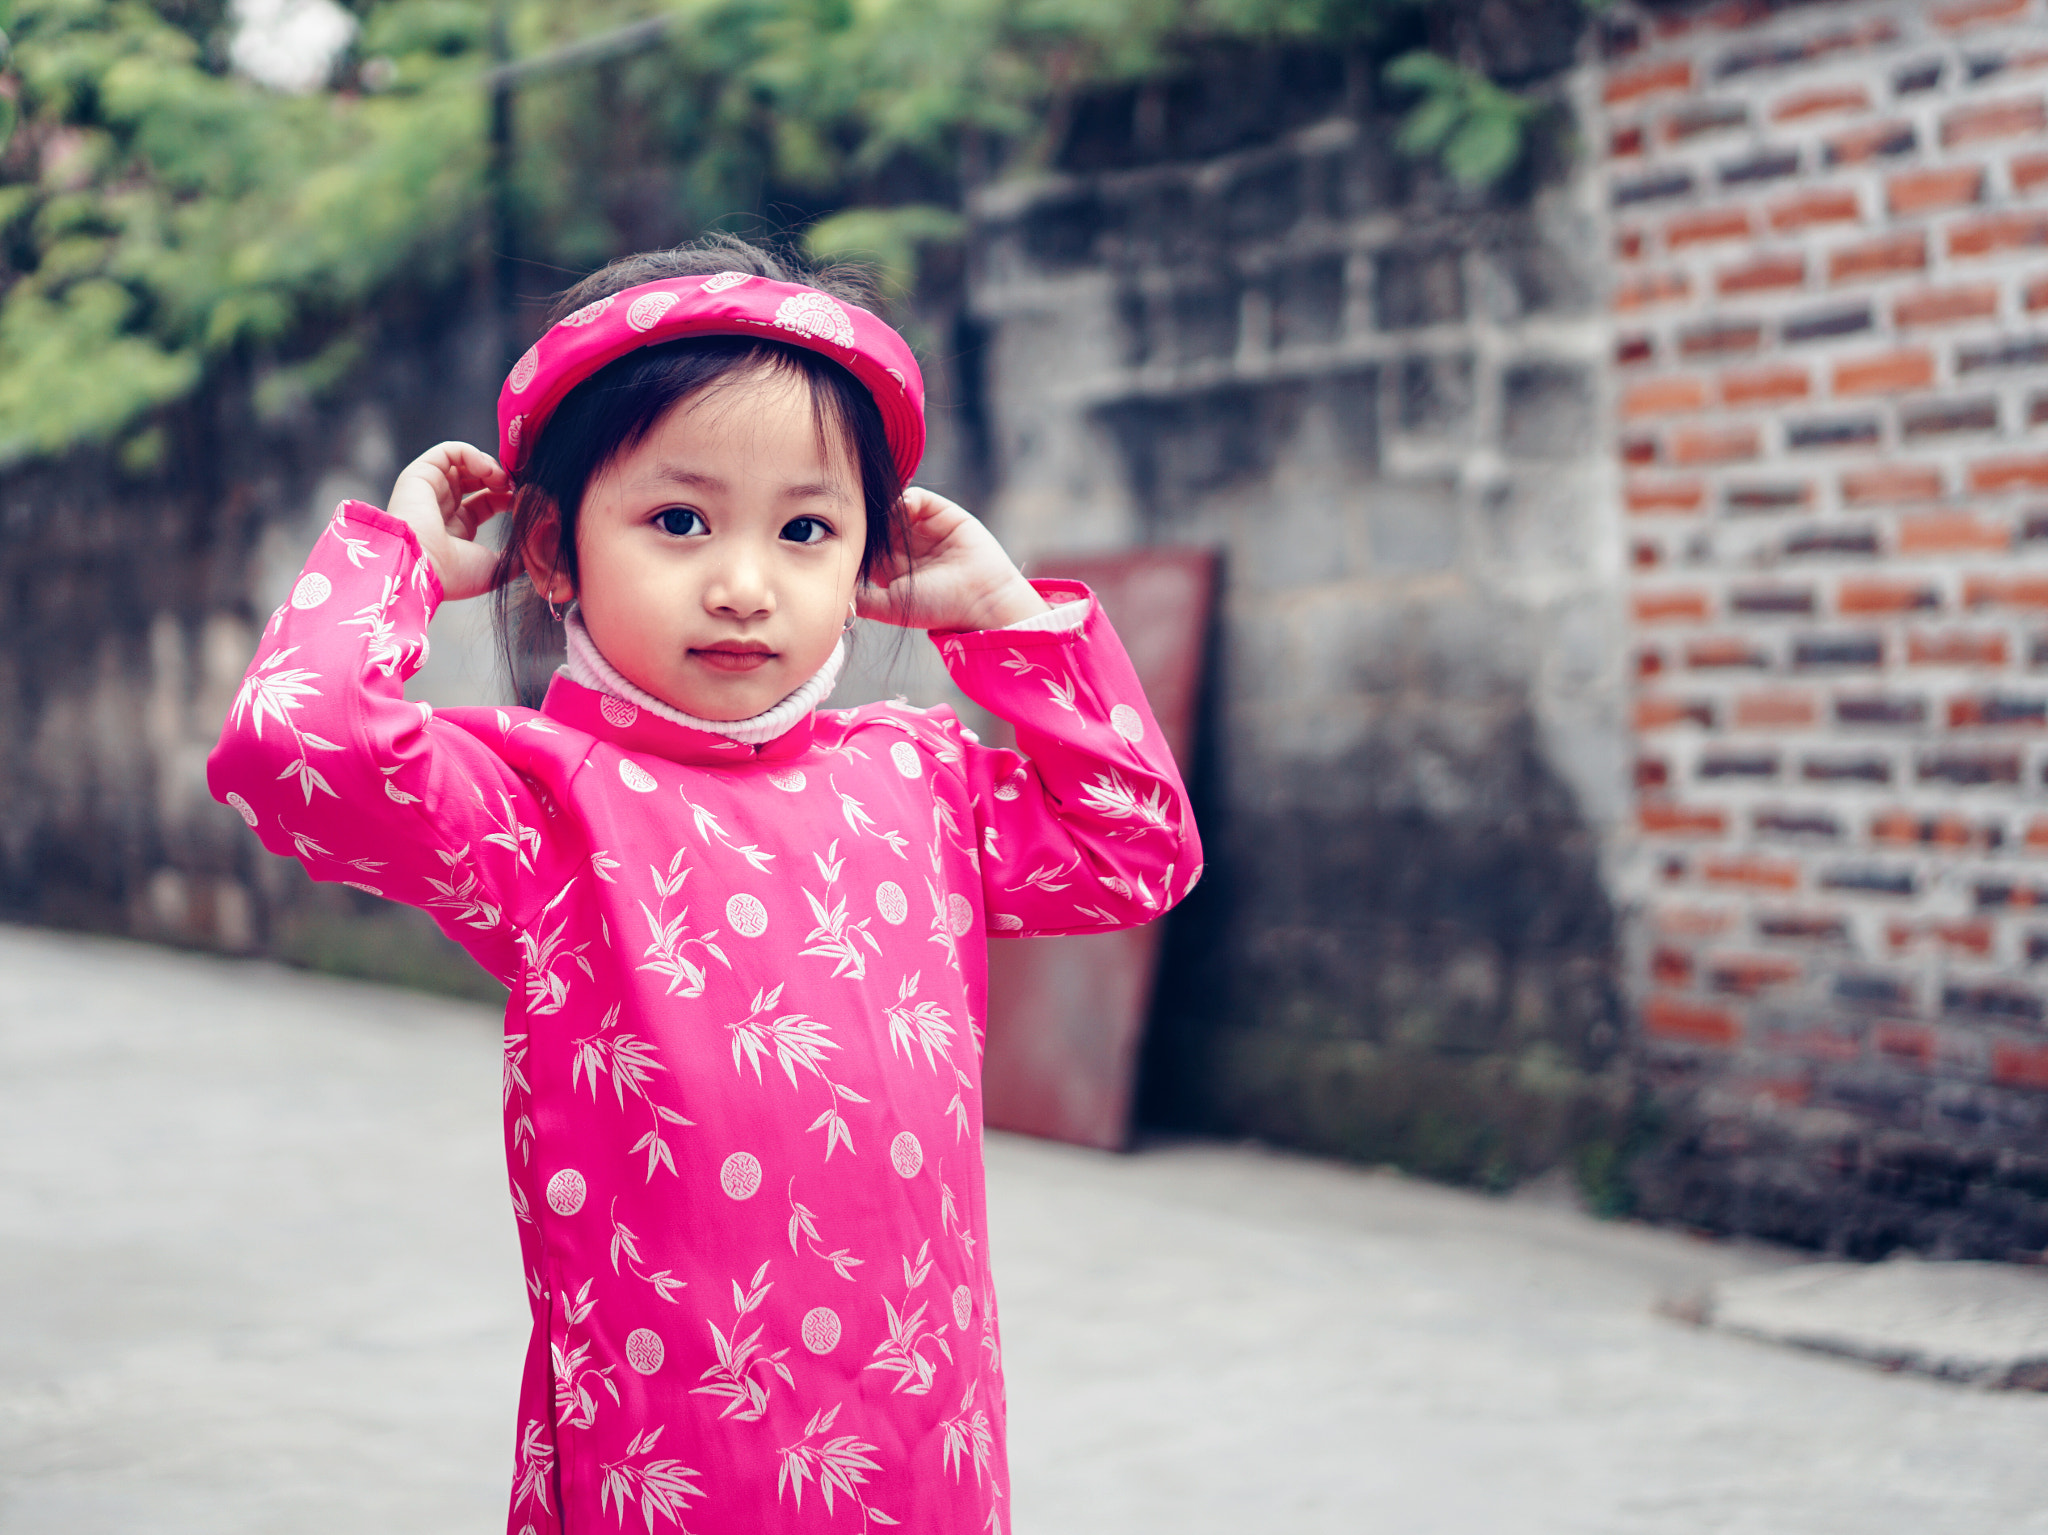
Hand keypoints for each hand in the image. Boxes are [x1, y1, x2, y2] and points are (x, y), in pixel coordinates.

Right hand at [386, 442, 514, 600]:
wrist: (421, 569)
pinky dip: (472, 454)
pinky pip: (448, 451)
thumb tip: (537, 543)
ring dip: (488, 466)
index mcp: (458, 531)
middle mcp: (442, 508)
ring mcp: (430, 491)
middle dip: (500, 479)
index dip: (509, 497)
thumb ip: (518, 555)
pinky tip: (488, 470)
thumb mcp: (497, 568)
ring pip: (462, 463)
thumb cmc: (455, 574)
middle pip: (475, 481)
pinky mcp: (419, 475)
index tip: (525, 501)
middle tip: (516, 487)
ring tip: (502, 479)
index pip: (488, 503)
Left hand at [857, 488, 1048, 631]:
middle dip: (868, 519)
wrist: (981, 600)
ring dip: (885, 510)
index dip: (856, 538)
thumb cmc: (938, 608)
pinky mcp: (944, 514)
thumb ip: (861, 600)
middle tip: (854, 514)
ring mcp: (926, 530)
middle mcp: (908, 548)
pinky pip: (918, 498)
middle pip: (879, 524)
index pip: (867, 545)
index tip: (842, 533)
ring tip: (881, 516)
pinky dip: (907, 499)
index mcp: (893, 569)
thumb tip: (834, 595)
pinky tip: (903, 510)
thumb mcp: (890, 606)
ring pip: (895, 509)